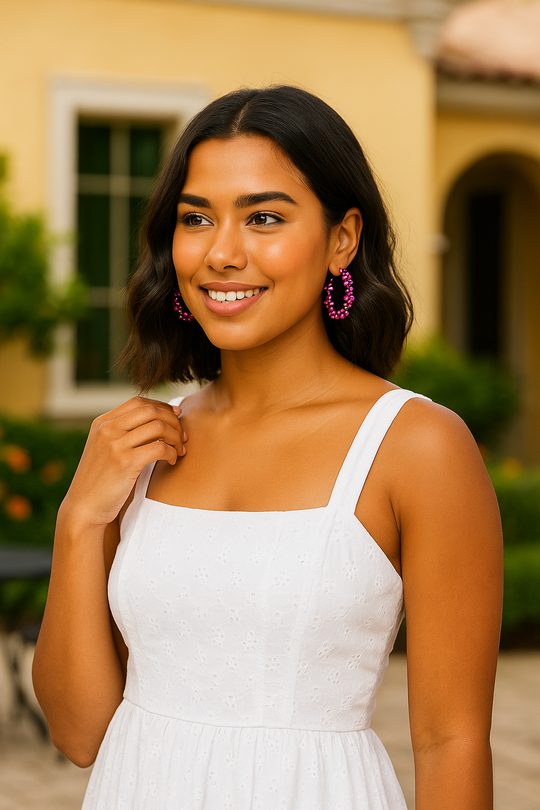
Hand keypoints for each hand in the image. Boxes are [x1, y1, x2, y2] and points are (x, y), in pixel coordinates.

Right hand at [61, 397, 186, 528]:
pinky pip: (160, 448)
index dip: (162, 406)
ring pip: (158, 427)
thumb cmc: (101, 479)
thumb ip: (123, 432)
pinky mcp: (125, 462)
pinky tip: (172, 461)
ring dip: (176, 437)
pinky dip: (171, 452)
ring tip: (179, 450)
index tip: (176, 416)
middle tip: (183, 436)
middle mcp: (107, 429)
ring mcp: (115, 445)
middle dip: (173, 420)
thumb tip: (157, 420)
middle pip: (151, 411)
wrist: (84, 507)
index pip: (138, 402)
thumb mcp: (105, 448)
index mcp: (102, 422)